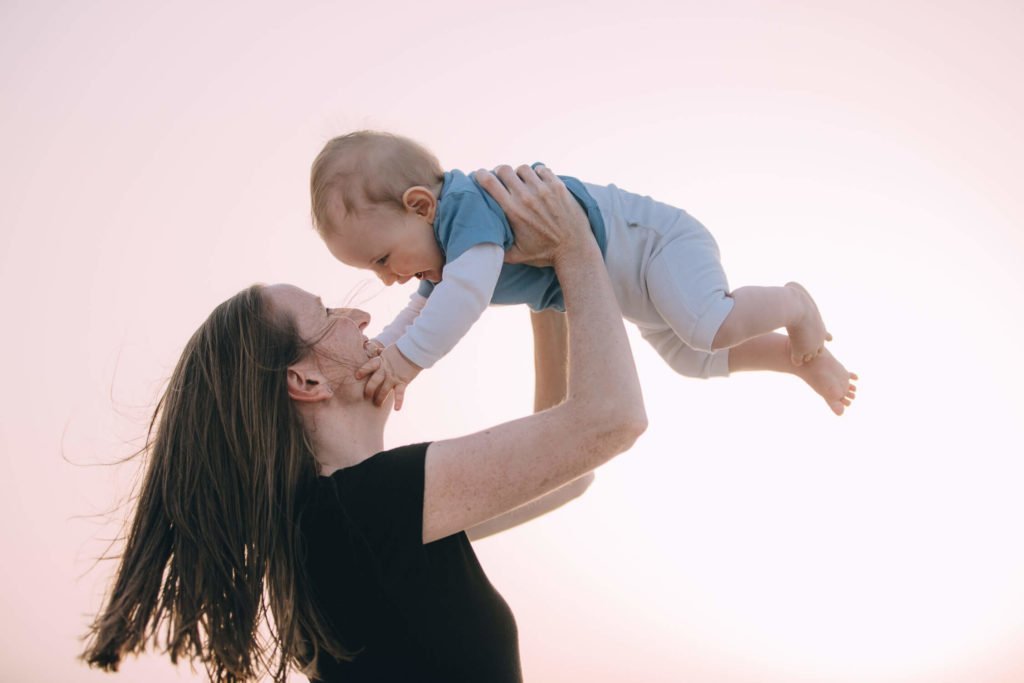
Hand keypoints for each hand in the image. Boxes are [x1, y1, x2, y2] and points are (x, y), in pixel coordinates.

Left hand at [355, 344, 420, 409]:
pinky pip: (399, 393)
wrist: (415, 350)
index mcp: (381, 361)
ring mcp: (393, 377)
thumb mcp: (389, 350)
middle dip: (369, 390)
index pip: (369, 366)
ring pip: (383, 390)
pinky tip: (397, 409)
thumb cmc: (403, 348)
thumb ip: (382, 353)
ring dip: (380, 398)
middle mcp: (385, 370)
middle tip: (367, 396)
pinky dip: (399, 402)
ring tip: (377, 404)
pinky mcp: (402, 382)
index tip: (357, 376)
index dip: (363, 371)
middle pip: (373, 382)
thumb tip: (377, 350)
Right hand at [473, 164, 590, 267]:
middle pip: (504, 170)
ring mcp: (544, 190)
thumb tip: (480, 245)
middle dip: (500, 173)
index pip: (489, 182)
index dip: (481, 175)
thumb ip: (498, 249)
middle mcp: (526, 197)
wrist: (574, 250)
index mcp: (513, 211)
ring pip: (524, 169)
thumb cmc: (545, 254)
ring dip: (520, 174)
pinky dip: (538, 173)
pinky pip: (542, 170)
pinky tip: (538, 182)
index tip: (480, 176)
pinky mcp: (558, 187)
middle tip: (502, 179)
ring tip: (522, 182)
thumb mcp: (517, 255)